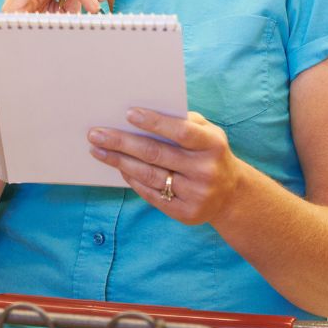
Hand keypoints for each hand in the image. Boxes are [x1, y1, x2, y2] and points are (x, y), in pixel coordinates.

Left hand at [88, 108, 242, 225]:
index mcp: (212, 145)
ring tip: (98, 150)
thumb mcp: (208, 132)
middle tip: (96, 133)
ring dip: (119, 162)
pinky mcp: (186, 213)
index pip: (181, 132)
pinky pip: (152, 194)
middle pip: (156, 154)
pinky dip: (132, 180)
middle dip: (122, 142)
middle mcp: (205, 171)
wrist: (231, 194)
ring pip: (149, 176)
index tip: (129, 113)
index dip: (155, 122)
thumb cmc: (209, 153)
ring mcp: (196, 194)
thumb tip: (144, 114)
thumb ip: (184, 121)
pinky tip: (118, 167)